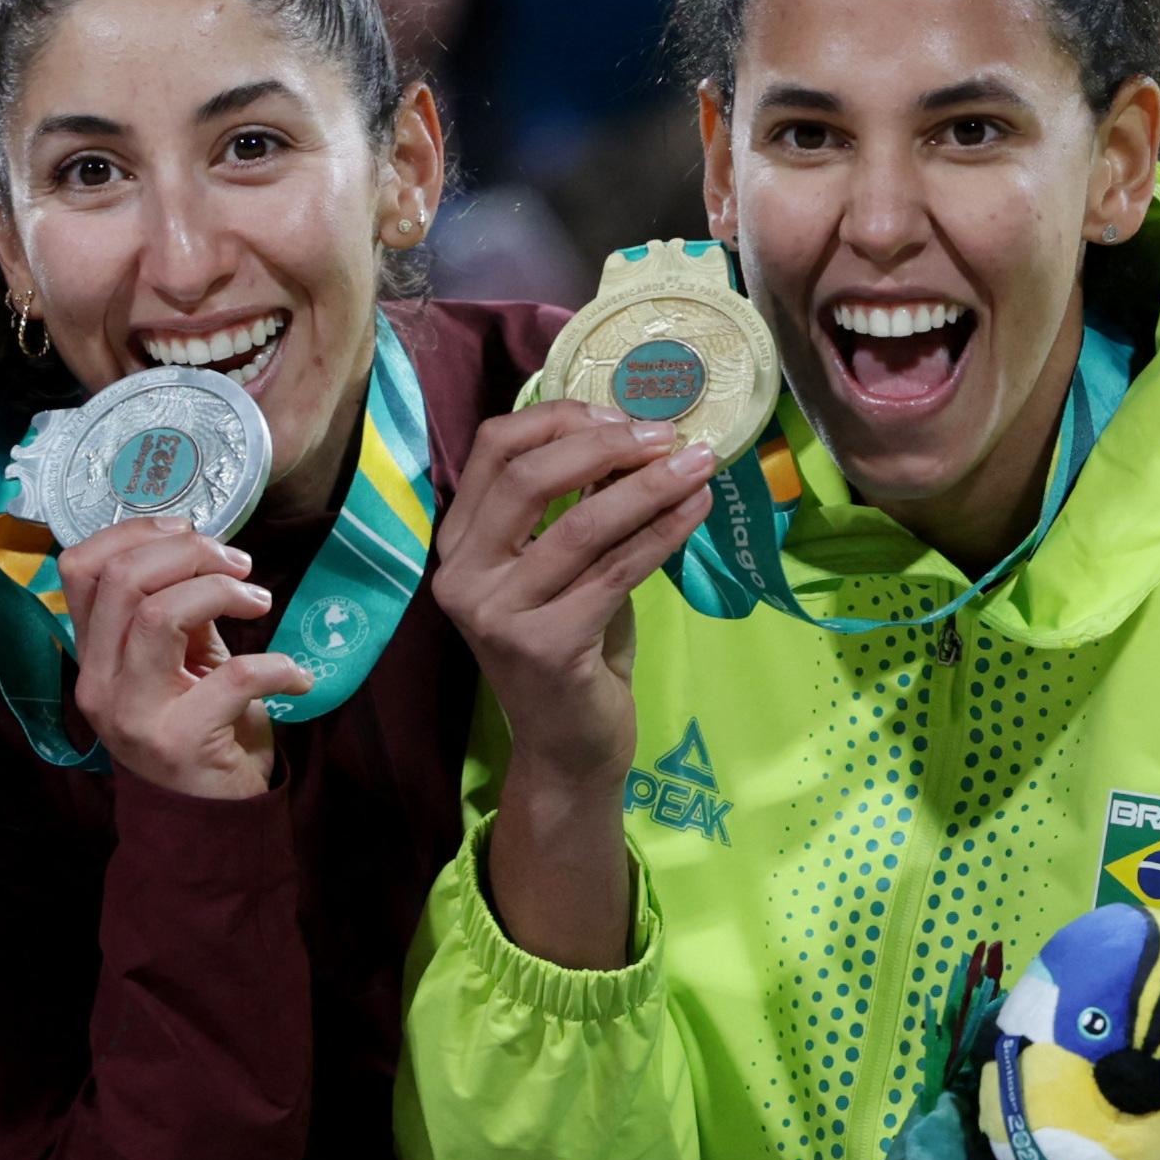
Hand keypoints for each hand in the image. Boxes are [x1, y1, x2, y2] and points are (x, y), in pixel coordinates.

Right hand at [51, 511, 303, 800]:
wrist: (208, 818)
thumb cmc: (201, 730)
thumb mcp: (181, 664)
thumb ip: (178, 612)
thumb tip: (201, 552)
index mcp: (93, 654)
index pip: (80, 568)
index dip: (135, 533)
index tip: (191, 533)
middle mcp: (98, 681)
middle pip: (121, 580)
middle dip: (190, 554)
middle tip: (240, 566)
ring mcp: (132, 713)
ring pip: (158, 615)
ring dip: (221, 593)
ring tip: (259, 603)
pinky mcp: (178, 741)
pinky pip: (232, 677)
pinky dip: (276, 666)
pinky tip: (296, 676)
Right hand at [429, 397, 715, 970]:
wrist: (569, 745)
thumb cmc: (572, 645)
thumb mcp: (563, 566)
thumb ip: (576, 506)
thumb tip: (638, 433)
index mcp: (459, 542)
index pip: (495, 448)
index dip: (561, 419)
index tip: (624, 414)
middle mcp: (463, 574)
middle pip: (528, 476)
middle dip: (605, 445)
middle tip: (667, 434)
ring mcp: (496, 612)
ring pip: (580, 524)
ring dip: (649, 486)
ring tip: (701, 463)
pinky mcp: (542, 645)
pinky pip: (615, 570)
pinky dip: (663, 532)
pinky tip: (698, 510)